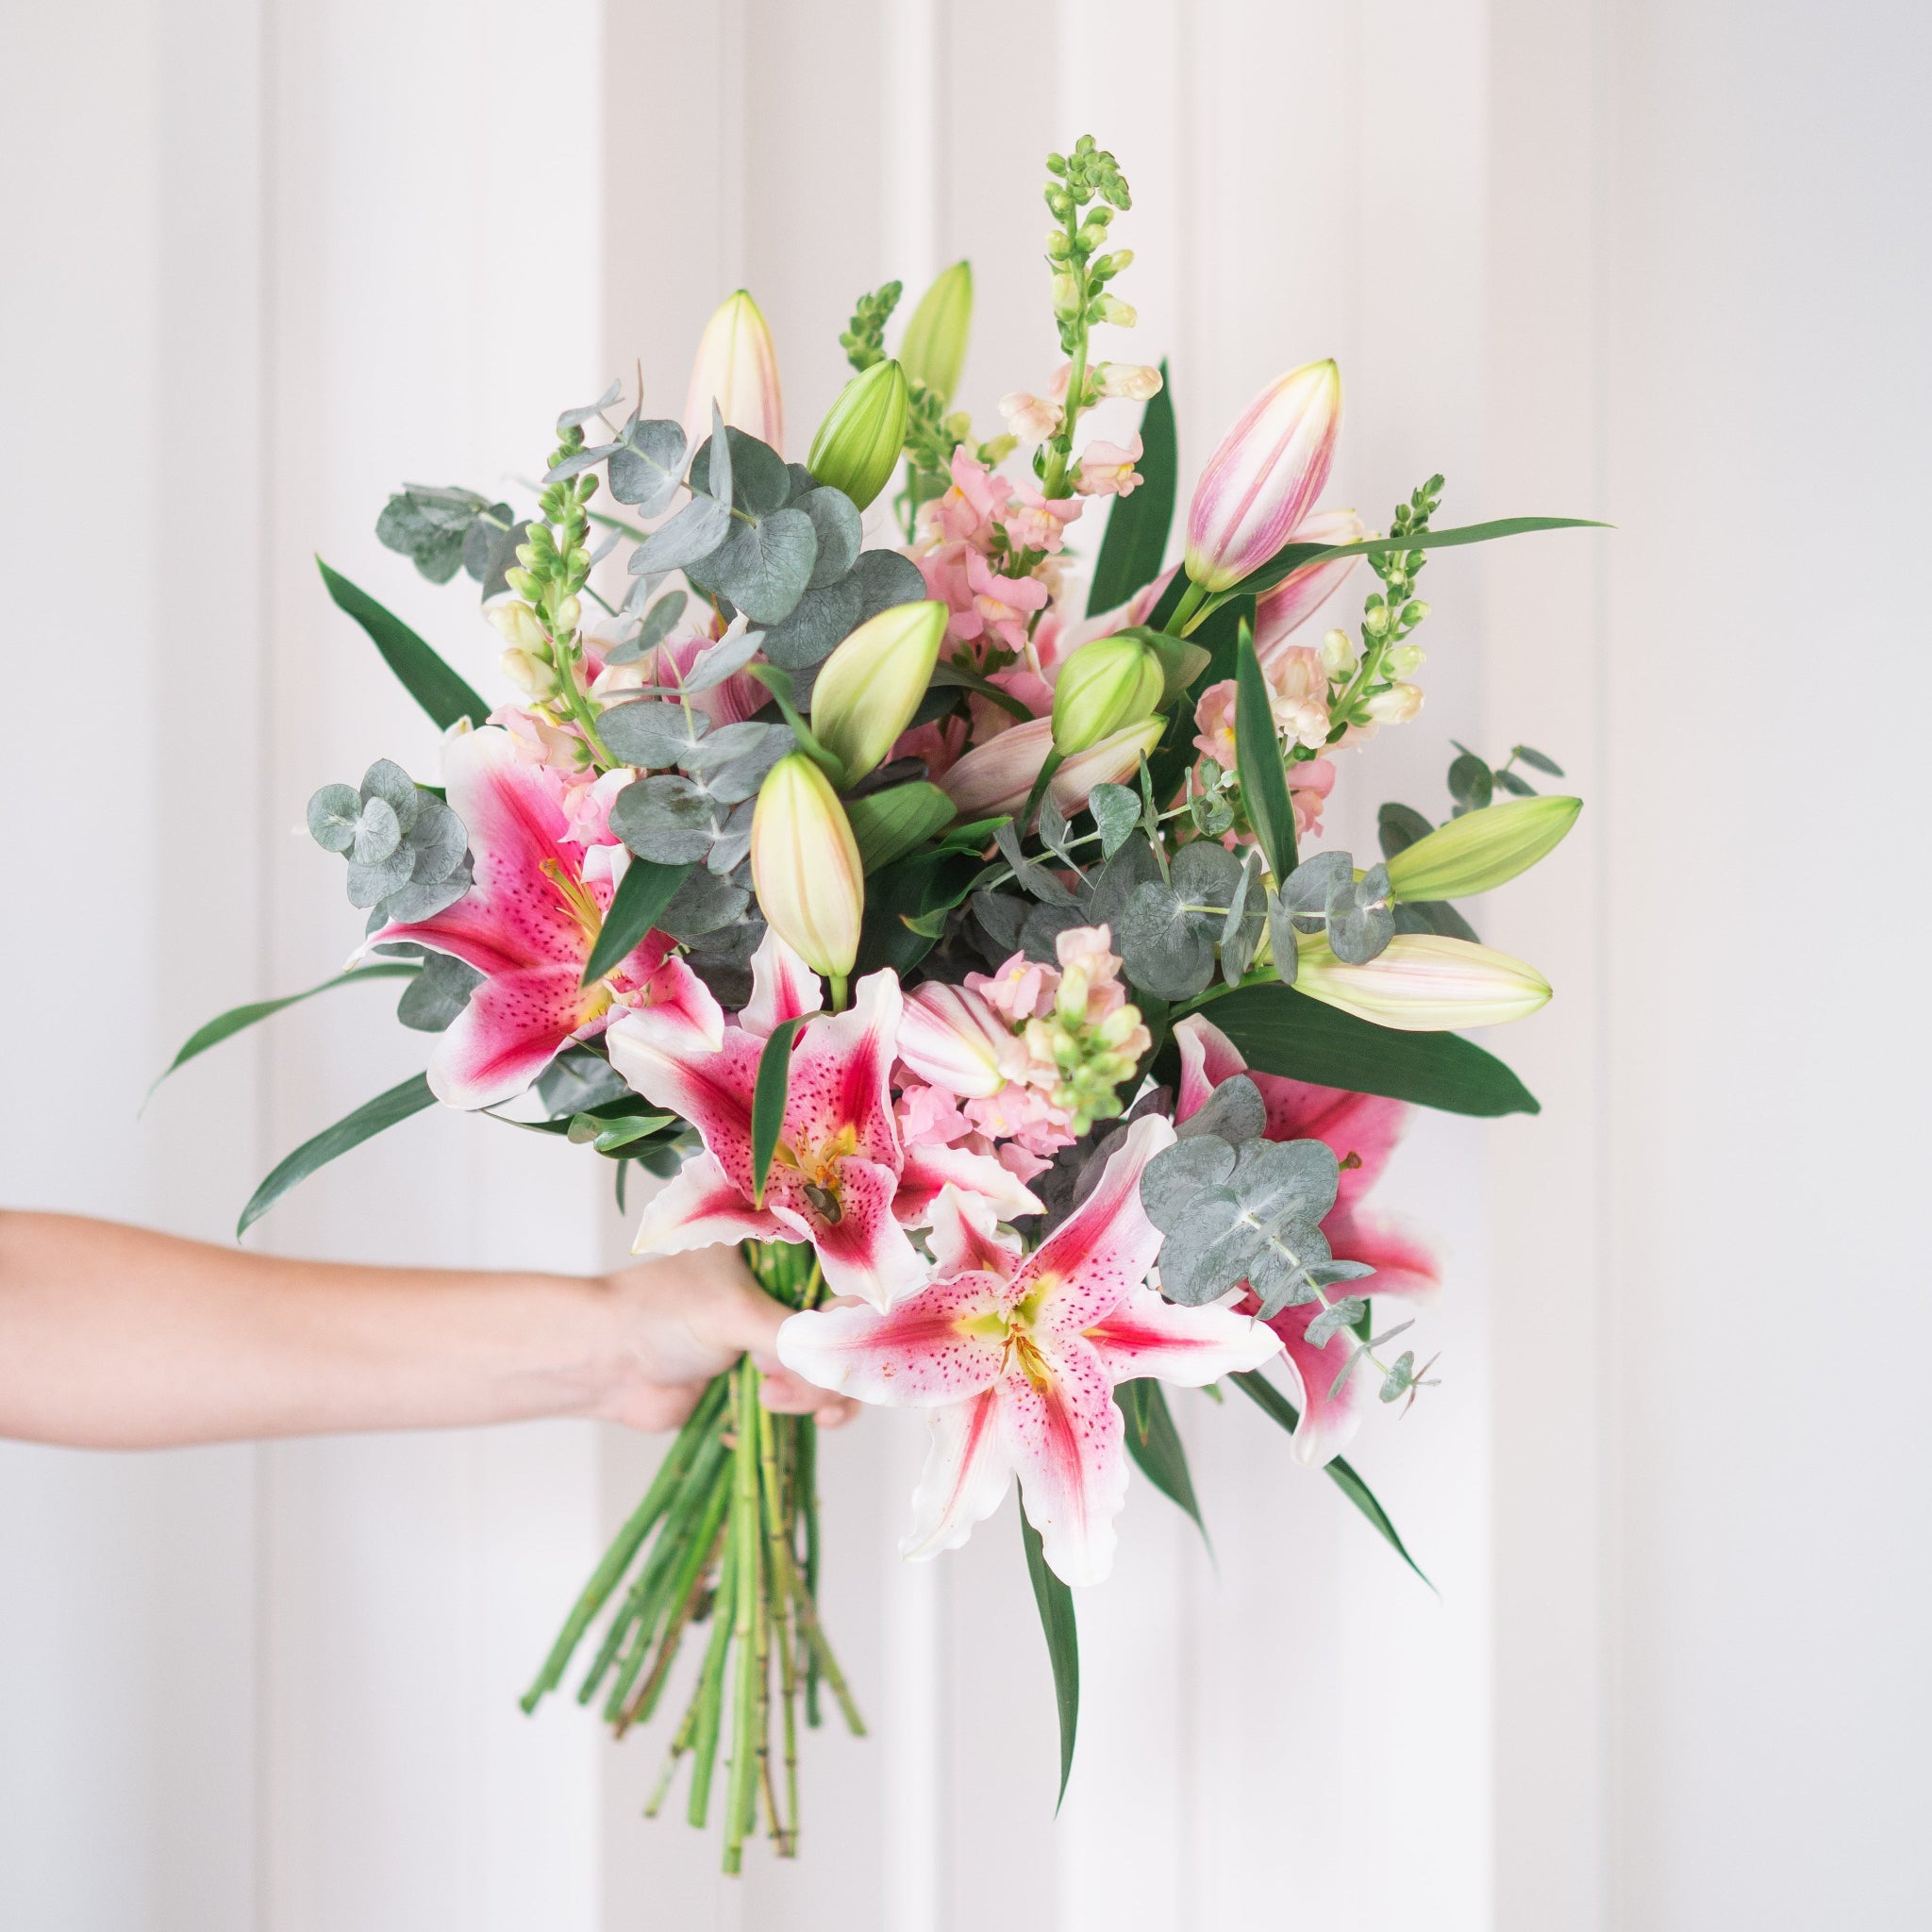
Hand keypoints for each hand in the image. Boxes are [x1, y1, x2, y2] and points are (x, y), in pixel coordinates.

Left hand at [589, 1246, 857, 1432]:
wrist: (604, 1363)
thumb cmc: (660, 1315)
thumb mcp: (735, 1315)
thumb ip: (797, 1336)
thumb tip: (849, 1363)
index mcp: (781, 1253)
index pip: (847, 1280)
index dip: (854, 1316)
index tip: (848, 1347)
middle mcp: (785, 1292)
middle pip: (845, 1334)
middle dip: (826, 1368)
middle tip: (784, 1379)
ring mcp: (774, 1338)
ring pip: (829, 1375)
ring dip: (810, 1397)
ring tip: (768, 1399)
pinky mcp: (762, 1381)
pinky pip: (804, 1404)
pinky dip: (794, 1418)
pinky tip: (764, 1418)